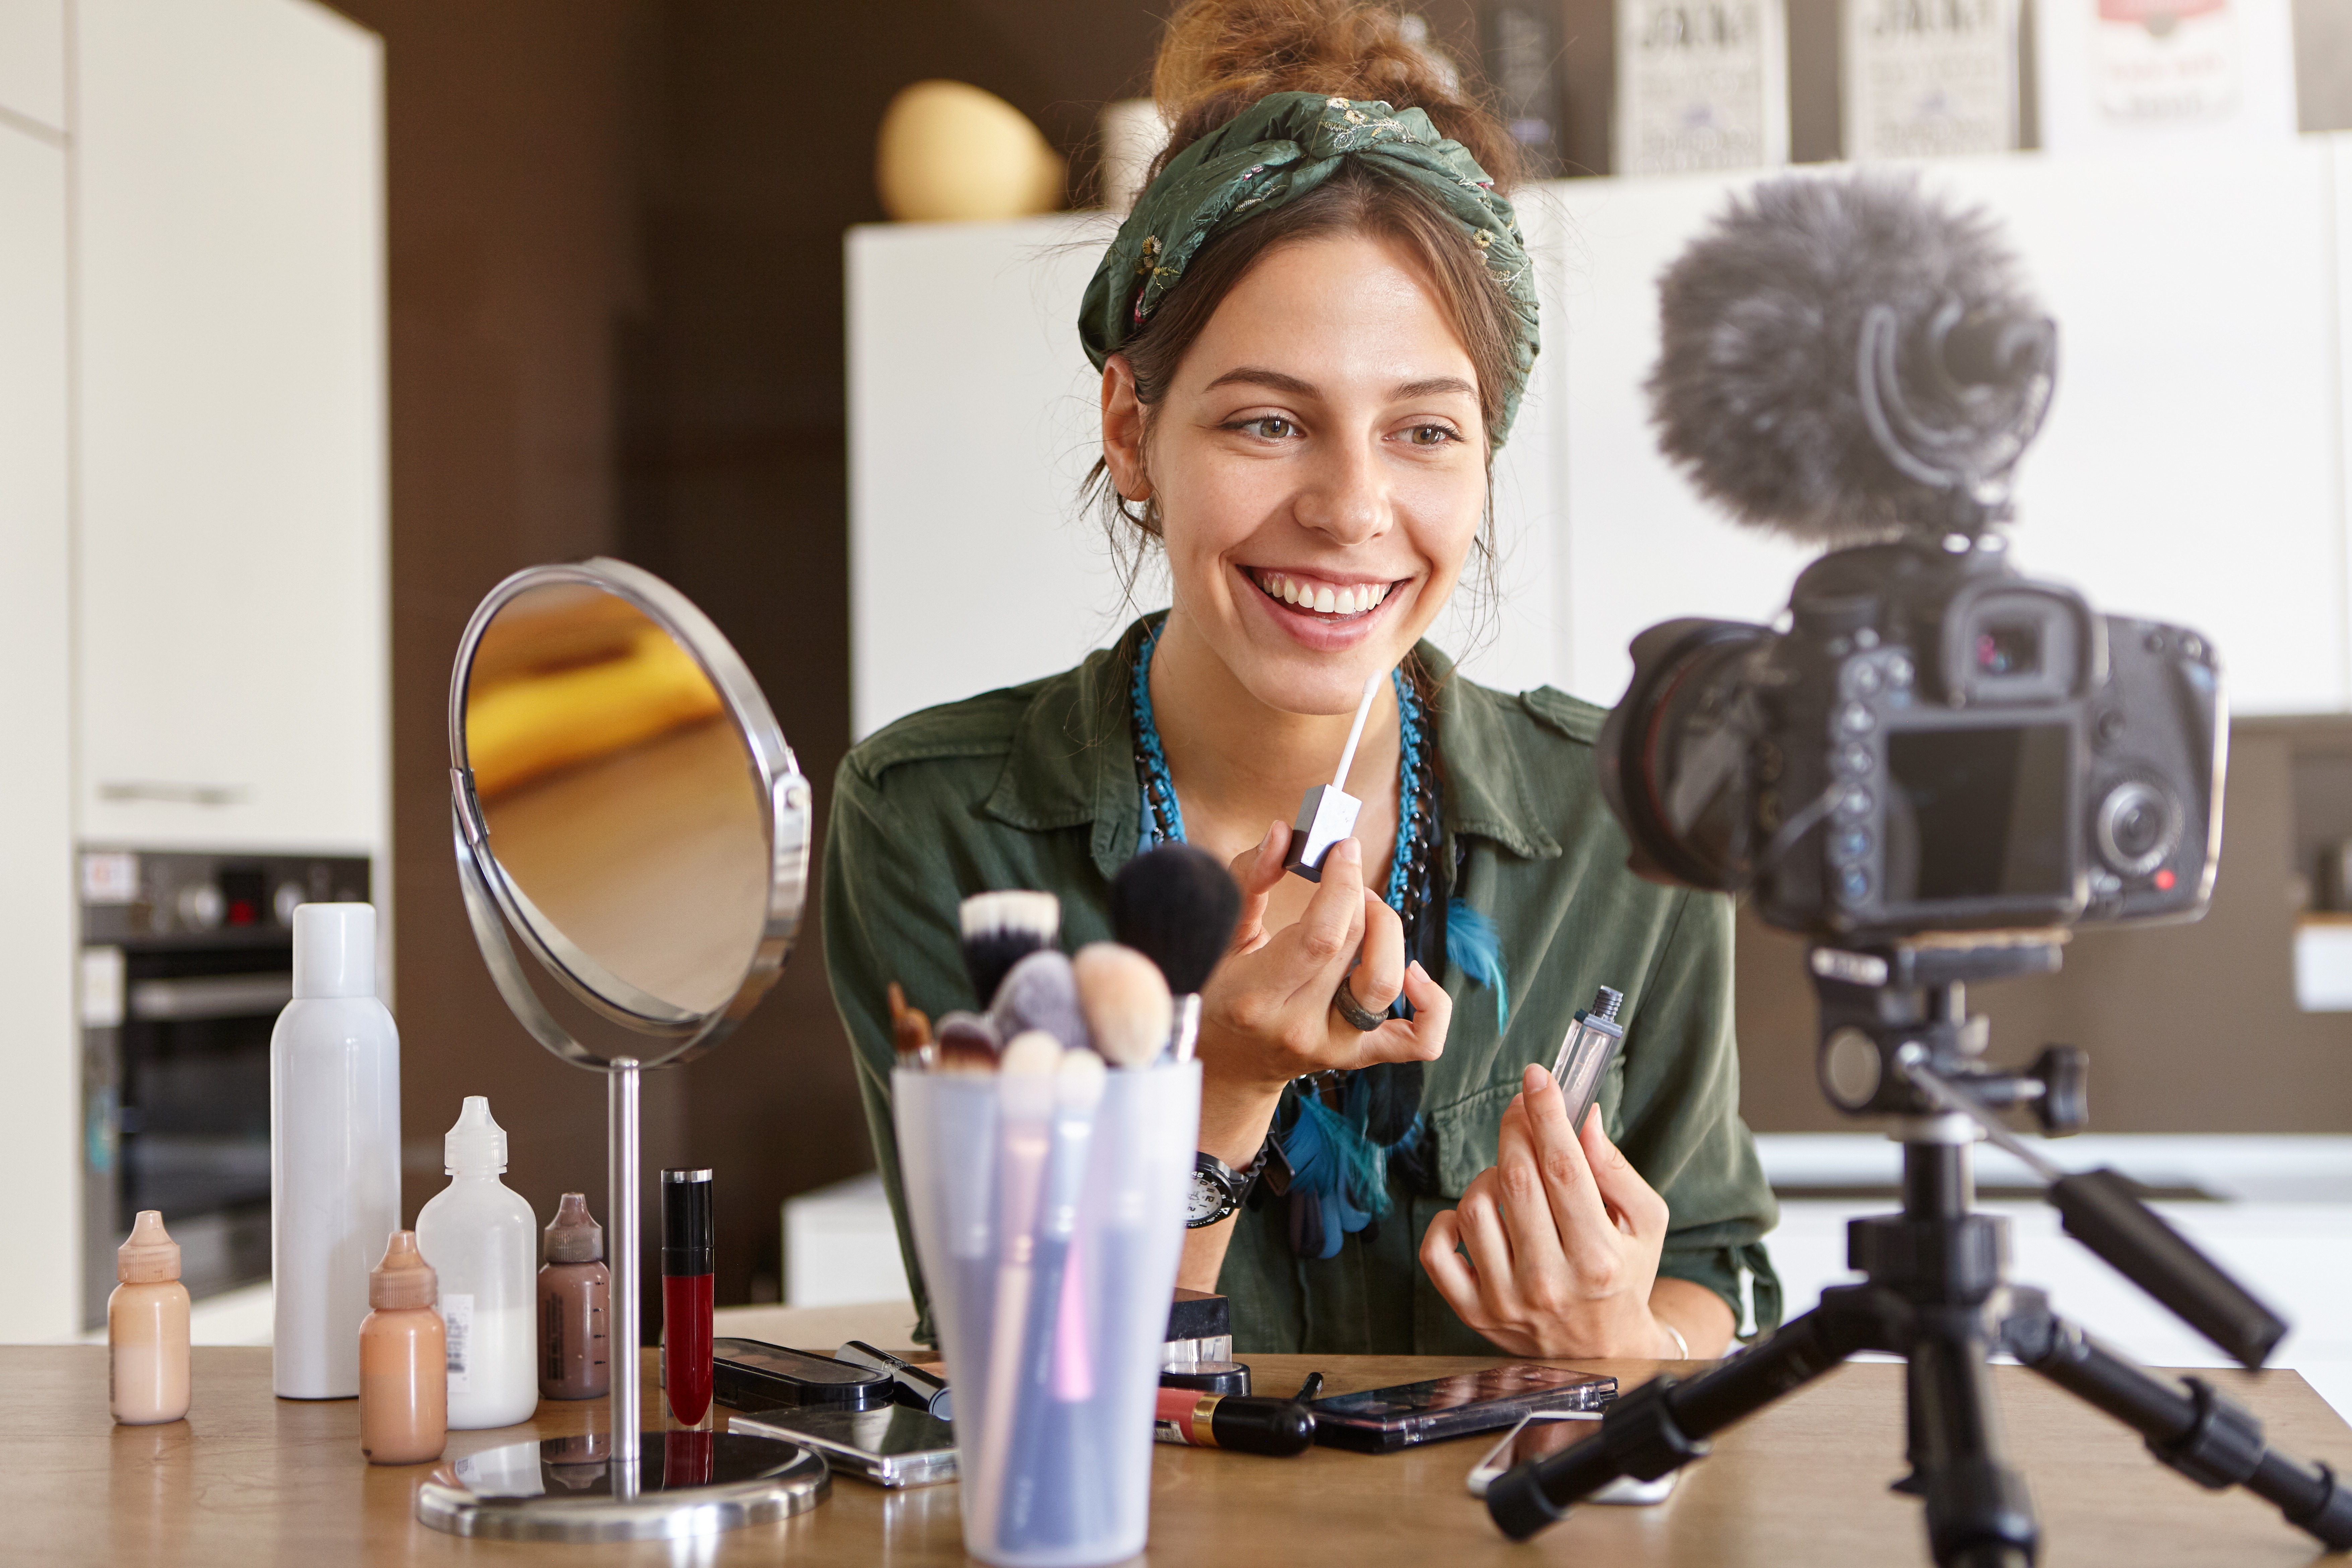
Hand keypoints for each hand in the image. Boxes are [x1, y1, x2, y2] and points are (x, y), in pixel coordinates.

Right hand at [1196, 821, 1451, 1092]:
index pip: (1322, 937)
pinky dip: (1430, 1003)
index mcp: (1256, 996)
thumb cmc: (1216, 991)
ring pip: (1387, 984)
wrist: (1226, 1065)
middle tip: (1341, 874)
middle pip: (1355, 945)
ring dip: (1387, 930)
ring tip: (1366, 911)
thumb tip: (1283, 834)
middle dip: (1356, 893)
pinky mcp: (1360, 1057)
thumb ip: (1248, 880)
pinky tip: (1413, 974)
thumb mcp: (1219, 935)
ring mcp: (1334, 1047)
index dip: (1342, 884)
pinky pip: (1419, 1039)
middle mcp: (1299, 1027)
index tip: (1341, 849)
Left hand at [1419, 1064, 1676, 1357]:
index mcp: (1598, 1258)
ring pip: (1475, 1207)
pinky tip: (1474, 1216)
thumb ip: (1615, 1169)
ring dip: (1489, 1175)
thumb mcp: (1644, 1223)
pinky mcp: (1474, 1312)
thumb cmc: (1624, 1275)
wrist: (1603, 1351)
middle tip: (1522, 1106)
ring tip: (1513, 1177)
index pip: (1563, 1169)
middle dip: (1516, 1128)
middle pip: (1517, 1180)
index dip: (1547, 1114)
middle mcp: (1550, 1282)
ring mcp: (1506, 1301)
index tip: (1537, 1077)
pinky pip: (1436, 1251)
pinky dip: (1447, 1221)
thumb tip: (1583, 1116)